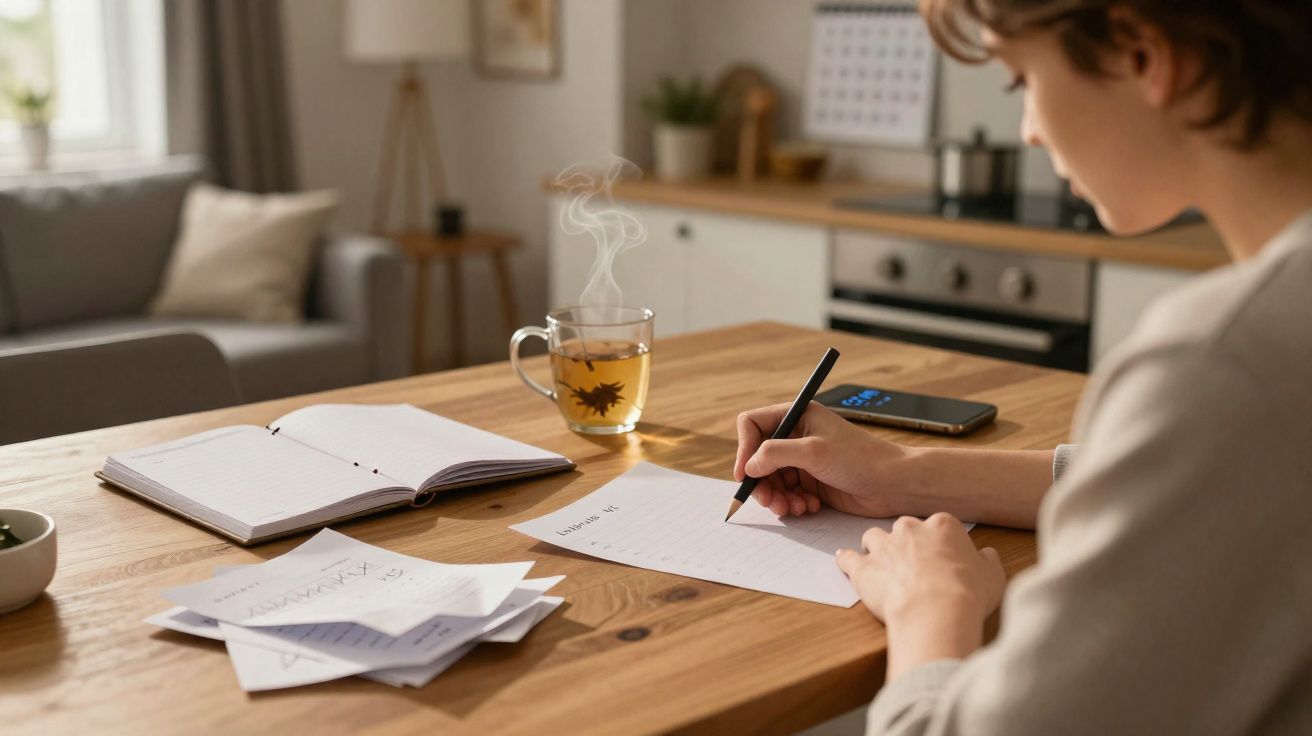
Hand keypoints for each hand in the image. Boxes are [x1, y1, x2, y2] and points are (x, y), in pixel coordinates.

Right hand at [733, 402, 912, 517]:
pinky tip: (809, 507)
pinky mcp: (812, 482)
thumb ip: (775, 454)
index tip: (745, 474)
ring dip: (777, 497)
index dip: (744, 448)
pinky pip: (787, 494)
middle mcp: (797, 436)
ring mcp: (804, 460)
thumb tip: (749, 466)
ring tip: (792, 508)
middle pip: (758, 458)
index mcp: (797, 416)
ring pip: (771, 480)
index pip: (753, 425)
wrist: (893, 484)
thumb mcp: (814, 451)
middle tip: (770, 501)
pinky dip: (792, 504)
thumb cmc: (861, 458)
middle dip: (761, 482)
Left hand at [836, 513, 1003, 623]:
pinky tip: (844, 560)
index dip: (939, 544)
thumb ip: (987, 561)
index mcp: (942, 526)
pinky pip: (848, 558)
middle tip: (912, 562)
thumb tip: (986, 555)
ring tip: (880, 563)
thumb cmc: (967, 594)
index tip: (941, 558)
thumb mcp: (992, 576)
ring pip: (873, 537)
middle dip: (906, 542)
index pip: (938, 527)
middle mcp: (909, 529)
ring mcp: (883, 547)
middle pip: (903, 528)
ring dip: (876, 548)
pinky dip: (846, 560)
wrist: (936, 612)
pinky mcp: (863, 568)